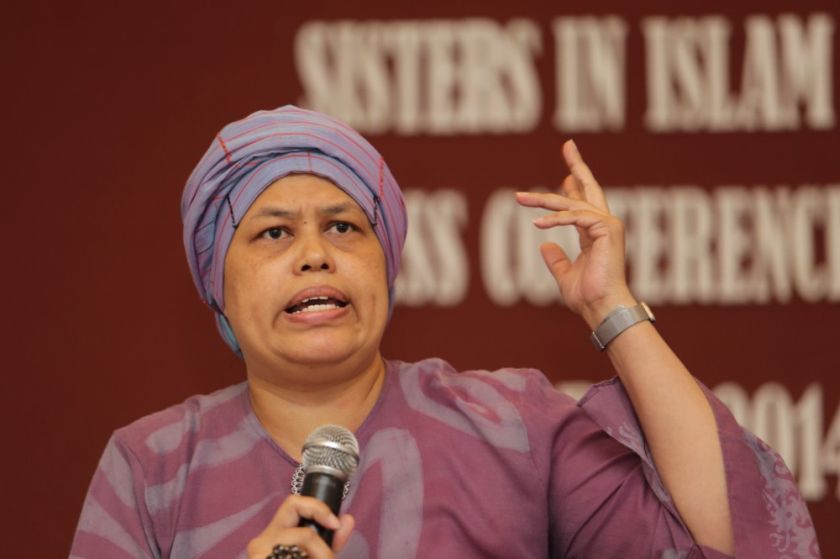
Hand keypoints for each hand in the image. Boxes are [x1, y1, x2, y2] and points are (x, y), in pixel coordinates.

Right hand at [246, 495, 354, 558]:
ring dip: (323, 552)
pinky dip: (316, 557)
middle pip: (292, 505)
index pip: (293, 504)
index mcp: (274, 537)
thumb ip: (330, 543)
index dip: (317, 507)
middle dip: (318, 514)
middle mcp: (262, 541)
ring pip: (304, 535)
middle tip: (332, 531)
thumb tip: (348, 519)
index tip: (336, 523)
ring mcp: (259, 552)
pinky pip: (299, 552)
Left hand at [515, 140, 635, 328]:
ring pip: (572, 204)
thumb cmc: (588, 296)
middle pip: (589, 188)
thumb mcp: (565, 275)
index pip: (584, 202)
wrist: (601, 308)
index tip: (565, 170)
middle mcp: (605, 224)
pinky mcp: (607, 229)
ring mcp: (608, 225)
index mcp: (596, 233)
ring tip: (520, 198)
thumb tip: (544, 245)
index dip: (575, 183)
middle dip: (577, 165)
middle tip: (568, 145)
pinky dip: (555, 220)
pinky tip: (537, 223)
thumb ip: (556, 259)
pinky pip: (576, 217)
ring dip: (543, 200)